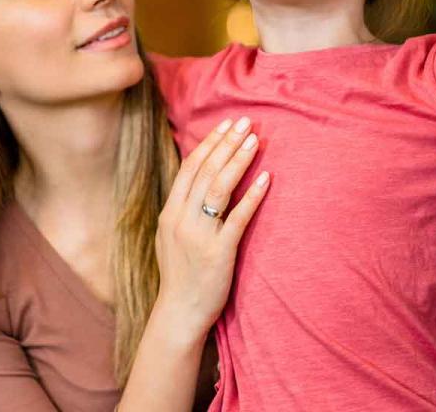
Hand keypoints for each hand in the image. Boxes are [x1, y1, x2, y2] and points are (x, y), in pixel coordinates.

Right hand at [154, 116, 269, 341]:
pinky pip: (237, 217)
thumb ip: (181, 208)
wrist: (178, 312)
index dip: (209, 143)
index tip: (226, 124)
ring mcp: (199, 235)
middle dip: (227, 143)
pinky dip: (253, 196)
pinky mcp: (219, 252)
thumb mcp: (169, 236)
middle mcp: (181, 219)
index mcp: (169, 212)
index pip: (190, 168)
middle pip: (206, 171)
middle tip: (246, 122)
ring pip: (219, 188)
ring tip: (255, 140)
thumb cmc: (179, 274)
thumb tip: (198, 181)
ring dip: (238, 161)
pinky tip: (266, 178)